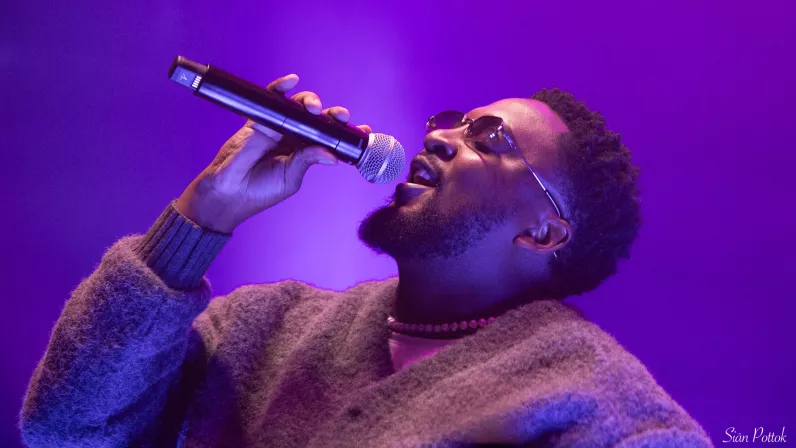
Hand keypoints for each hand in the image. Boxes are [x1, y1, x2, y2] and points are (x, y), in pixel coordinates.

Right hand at [174, 74, 372, 232]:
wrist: (229, 193)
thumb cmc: (261, 190)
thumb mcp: (291, 177)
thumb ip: (309, 160)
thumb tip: (333, 155)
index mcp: (307, 152)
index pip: (332, 139)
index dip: (348, 134)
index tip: (366, 131)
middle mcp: (295, 137)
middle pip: (320, 119)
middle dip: (334, 115)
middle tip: (342, 117)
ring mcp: (279, 126)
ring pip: (300, 106)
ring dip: (311, 102)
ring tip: (315, 108)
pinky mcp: (260, 118)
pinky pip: (272, 98)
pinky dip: (281, 86)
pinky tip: (292, 80)